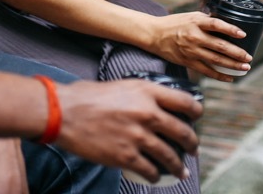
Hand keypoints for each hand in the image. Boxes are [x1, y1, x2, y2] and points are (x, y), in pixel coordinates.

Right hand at [54, 78, 200, 184]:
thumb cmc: (87, 97)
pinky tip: (155, 177)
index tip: (197, 118)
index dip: (196, 112)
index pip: (185, 102)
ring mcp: (138, 136)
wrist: (65, 112)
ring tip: (181, 170)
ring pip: (170, 156)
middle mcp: (147, 113)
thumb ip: (141, 95)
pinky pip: (150, 170)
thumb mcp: (121, 86)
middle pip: (183, 132)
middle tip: (193, 149)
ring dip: (178, 166)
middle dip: (192, 144)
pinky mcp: (126, 156)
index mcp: (147, 92)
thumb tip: (153, 104)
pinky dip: (155, 176)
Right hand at [147, 11, 252, 81]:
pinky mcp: (188, 62)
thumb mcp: (191, 16)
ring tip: (245, 67)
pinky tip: (230, 78)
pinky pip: (206, 71)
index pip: (216, 25)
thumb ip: (207, 20)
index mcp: (196, 22)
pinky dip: (219, 75)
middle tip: (249, 57)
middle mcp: (194, 37)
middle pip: (219, 46)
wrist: (155, 35)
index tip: (243, 34)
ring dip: (232, 65)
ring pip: (216, 60)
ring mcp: (191, 51)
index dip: (230, 29)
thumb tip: (227, 22)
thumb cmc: (175, 23)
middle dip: (237, 53)